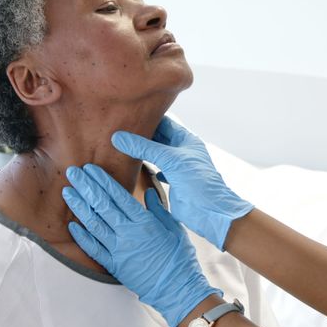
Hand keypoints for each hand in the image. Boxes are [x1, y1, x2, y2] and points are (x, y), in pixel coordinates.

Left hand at [62, 164, 220, 326]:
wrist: (178, 289)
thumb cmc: (181, 258)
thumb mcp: (175, 228)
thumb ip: (158, 209)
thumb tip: (148, 192)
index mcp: (144, 222)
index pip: (118, 195)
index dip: (102, 180)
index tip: (90, 169)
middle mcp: (128, 234)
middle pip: (102, 205)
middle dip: (86, 187)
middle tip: (73, 172)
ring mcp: (119, 251)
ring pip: (93, 224)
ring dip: (79, 207)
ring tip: (68, 192)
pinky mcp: (114, 266)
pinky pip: (93, 249)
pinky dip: (82, 236)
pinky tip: (72, 225)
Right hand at [110, 116, 252, 249]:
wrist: (208, 211)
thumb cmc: (197, 181)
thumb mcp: (169, 159)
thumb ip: (144, 148)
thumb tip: (118, 137)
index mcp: (187, 140)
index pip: (165, 123)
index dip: (149, 118)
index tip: (130, 115)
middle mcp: (183, 151)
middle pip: (160, 138)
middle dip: (144, 135)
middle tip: (122, 130)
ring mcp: (179, 167)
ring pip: (159, 154)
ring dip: (145, 151)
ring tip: (125, 146)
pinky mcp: (175, 181)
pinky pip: (159, 170)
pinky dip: (150, 167)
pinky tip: (138, 167)